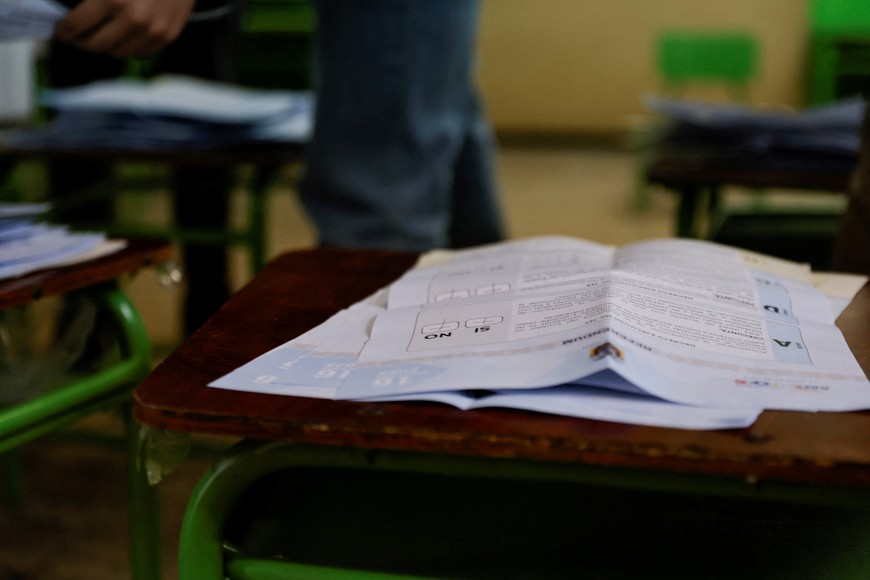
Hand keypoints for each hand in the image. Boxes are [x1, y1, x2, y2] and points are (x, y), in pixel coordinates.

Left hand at [54, 0, 196, 57]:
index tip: (61, 31)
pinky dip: (129, 47)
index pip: (76, 26)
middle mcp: (134, 20)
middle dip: (82, 41)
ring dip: (106, 46)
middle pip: (96, 45)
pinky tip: (124, 35)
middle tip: (78, 36)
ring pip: (118, 53)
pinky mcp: (168, 36)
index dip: (64, 30)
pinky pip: (141, 53)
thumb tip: (71, 11)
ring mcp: (153, 31)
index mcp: (113, 0)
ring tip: (101, 35)